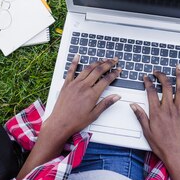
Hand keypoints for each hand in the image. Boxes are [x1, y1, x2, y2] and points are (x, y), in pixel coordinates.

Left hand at [16, 56, 120, 179]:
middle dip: (108, 64)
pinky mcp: (66, 84)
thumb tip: (117, 96)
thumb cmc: (76, 121)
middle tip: (114, 60)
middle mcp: (84, 86)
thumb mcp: (94, 115)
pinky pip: (71, 70)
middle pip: (98, 70)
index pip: (106, 80)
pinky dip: (74, 62)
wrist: (60, 123)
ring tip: (103, 59)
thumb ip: (106, 103)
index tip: (119, 70)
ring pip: (87, 69)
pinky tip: (77, 56)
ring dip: (96, 62)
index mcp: (92, 94)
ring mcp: (74, 84)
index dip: (114, 73)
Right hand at [131, 65, 179, 179]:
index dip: (148, 82)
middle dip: (161, 76)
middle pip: (166, 86)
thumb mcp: (146, 131)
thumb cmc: (161, 145)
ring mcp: (179, 111)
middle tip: (158, 71)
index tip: (146, 77)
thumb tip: (133, 105)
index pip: (151, 92)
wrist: (176, 154)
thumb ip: (140, 116)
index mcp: (157, 112)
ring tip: (179, 68)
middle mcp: (168, 109)